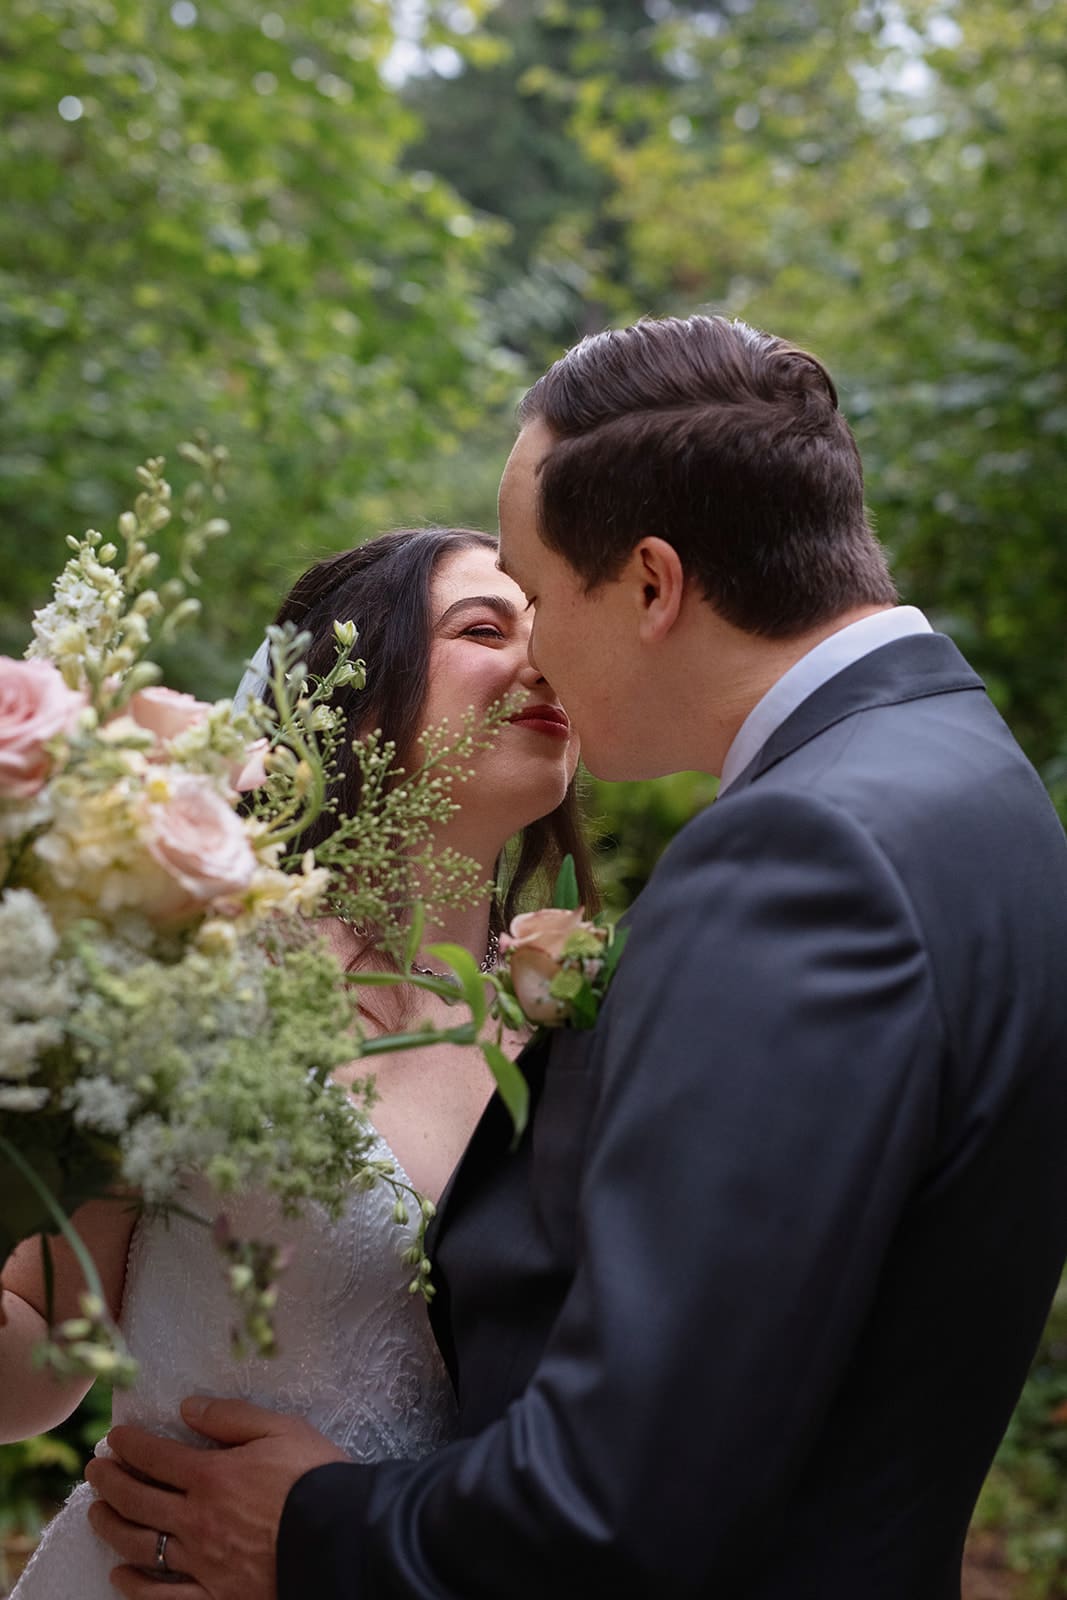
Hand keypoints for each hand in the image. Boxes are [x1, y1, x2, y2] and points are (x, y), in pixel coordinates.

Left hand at [84, 1396, 347, 1598]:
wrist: (343, 1539)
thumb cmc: (316, 1478)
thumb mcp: (281, 1429)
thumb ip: (231, 1417)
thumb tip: (189, 1408)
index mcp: (212, 1476)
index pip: (155, 1457)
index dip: (129, 1445)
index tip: (114, 1437)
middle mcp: (197, 1521)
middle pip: (137, 1500)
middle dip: (109, 1482)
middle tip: (94, 1471)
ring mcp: (202, 1564)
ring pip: (140, 1546)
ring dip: (111, 1527)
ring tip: (96, 1514)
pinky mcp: (214, 1596)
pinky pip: (162, 1597)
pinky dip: (135, 1587)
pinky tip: (120, 1576)